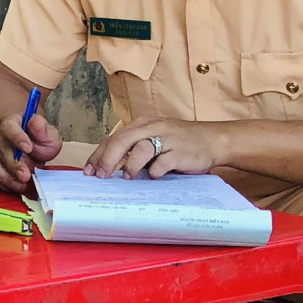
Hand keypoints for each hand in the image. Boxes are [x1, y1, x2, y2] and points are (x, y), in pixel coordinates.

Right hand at [0, 106, 62, 192]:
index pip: (9, 127)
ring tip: (21, 185)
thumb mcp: (48, 134)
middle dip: (13, 164)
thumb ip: (43, 129)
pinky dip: (4, 185)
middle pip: (1, 149)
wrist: (32, 150)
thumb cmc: (39, 140)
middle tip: (25, 175)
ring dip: (6, 177)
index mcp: (10, 123)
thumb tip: (36, 122)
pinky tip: (17, 188)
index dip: (17, 137)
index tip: (28, 148)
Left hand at [83, 118, 224, 179]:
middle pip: (122, 141)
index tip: (89, 171)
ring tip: (127, 178)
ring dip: (130, 166)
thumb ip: (134, 149)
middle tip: (101, 176)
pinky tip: (154, 177)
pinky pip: (162, 162)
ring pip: (140, 149)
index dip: (99, 155)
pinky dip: (155, 172)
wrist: (214, 140)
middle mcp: (152, 128)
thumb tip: (109, 168)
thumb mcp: (154, 139)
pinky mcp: (181, 152)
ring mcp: (167, 139)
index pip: (114, 138)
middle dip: (107, 160)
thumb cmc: (179, 142)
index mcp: (142, 124)